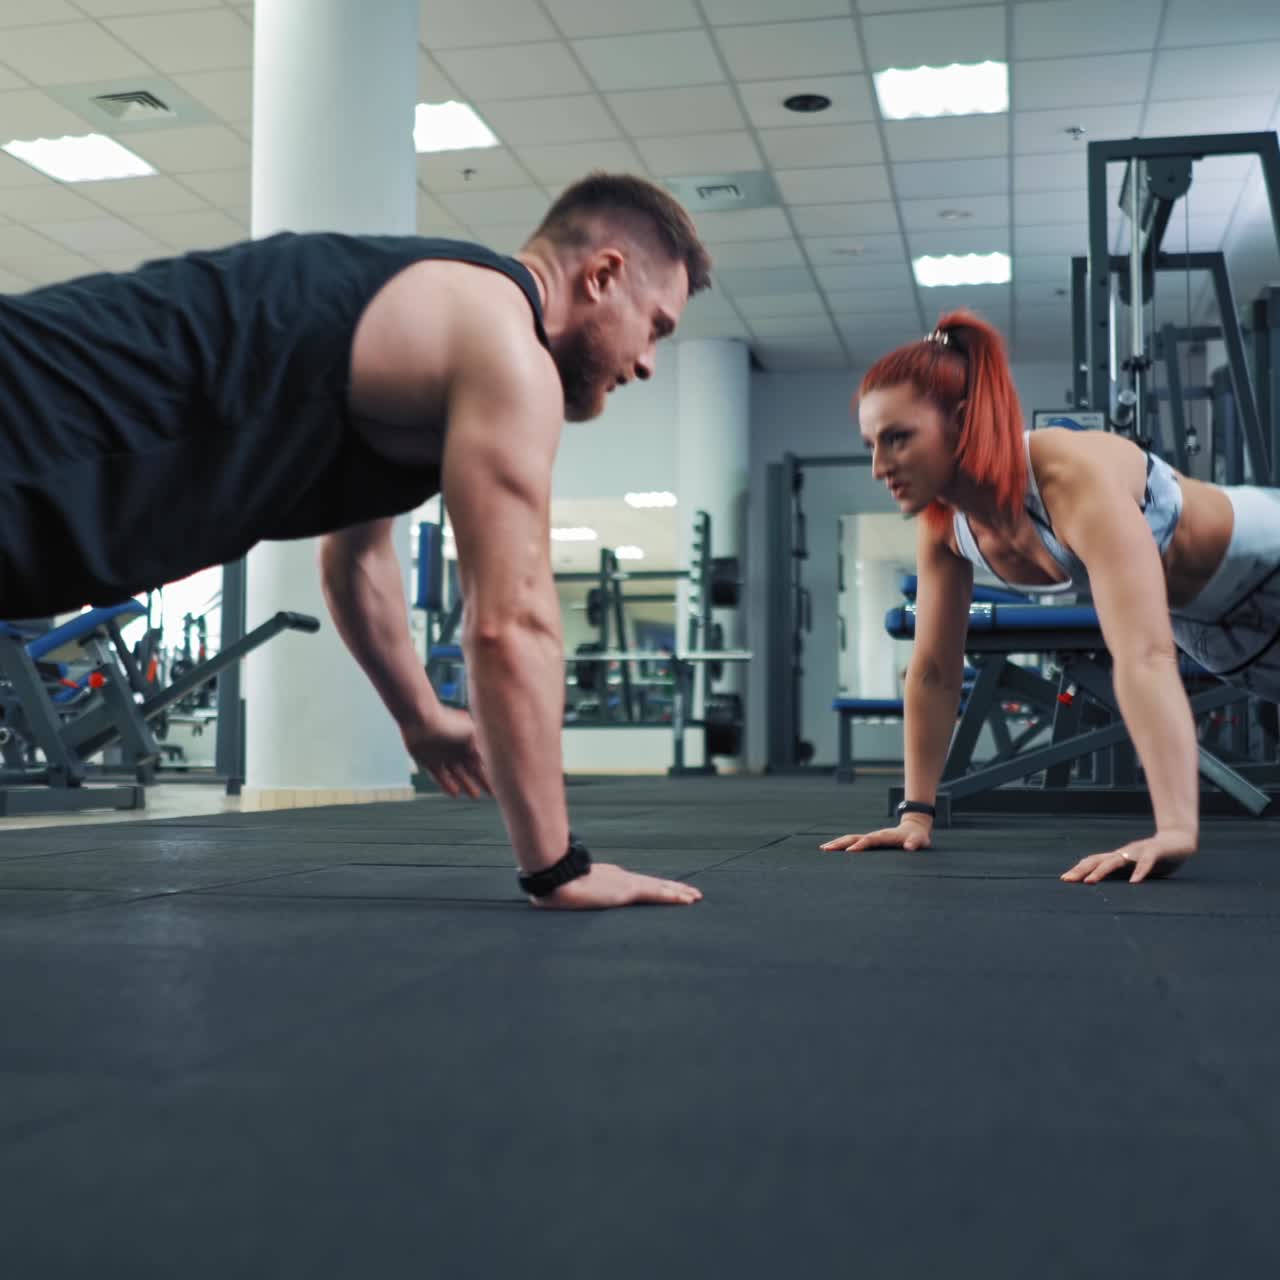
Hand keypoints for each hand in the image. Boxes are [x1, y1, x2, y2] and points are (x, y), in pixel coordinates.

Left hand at [402, 706, 489, 798]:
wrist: (421, 718)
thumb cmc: (448, 722)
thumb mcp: (471, 734)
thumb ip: (482, 748)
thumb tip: (494, 761)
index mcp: (466, 741)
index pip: (481, 760)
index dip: (490, 772)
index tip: (499, 783)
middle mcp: (455, 749)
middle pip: (470, 769)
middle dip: (480, 781)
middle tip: (491, 794)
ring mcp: (442, 756)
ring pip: (456, 775)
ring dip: (466, 785)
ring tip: (475, 795)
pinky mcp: (428, 762)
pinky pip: (439, 777)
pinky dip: (447, 785)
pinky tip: (455, 794)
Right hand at [530, 862, 702, 909]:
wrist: (556, 880)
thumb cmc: (558, 887)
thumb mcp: (571, 891)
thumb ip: (575, 894)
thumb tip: (560, 900)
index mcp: (611, 879)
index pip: (639, 883)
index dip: (656, 886)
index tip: (667, 888)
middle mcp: (622, 878)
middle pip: (654, 883)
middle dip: (674, 888)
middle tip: (692, 893)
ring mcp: (626, 884)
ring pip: (660, 887)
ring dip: (679, 892)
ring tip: (696, 897)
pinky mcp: (628, 891)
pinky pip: (656, 894)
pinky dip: (672, 896)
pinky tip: (685, 899)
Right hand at [819, 816, 932, 853]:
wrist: (914, 828)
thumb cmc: (917, 837)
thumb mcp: (920, 840)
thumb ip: (915, 843)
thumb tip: (910, 847)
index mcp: (885, 836)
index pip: (870, 840)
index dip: (860, 845)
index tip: (850, 851)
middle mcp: (875, 835)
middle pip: (854, 837)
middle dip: (840, 843)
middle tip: (826, 849)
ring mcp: (870, 837)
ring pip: (850, 838)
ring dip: (837, 843)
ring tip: (823, 849)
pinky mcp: (869, 840)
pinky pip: (852, 841)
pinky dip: (841, 845)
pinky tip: (832, 849)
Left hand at [1060, 828, 1196, 883]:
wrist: (1179, 840)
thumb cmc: (1156, 858)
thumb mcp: (1136, 869)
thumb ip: (1123, 876)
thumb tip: (1108, 892)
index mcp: (1119, 857)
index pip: (1093, 862)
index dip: (1079, 870)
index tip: (1064, 879)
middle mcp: (1124, 853)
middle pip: (1098, 860)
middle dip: (1081, 870)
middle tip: (1067, 880)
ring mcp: (1138, 851)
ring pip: (1116, 860)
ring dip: (1101, 871)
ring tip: (1090, 881)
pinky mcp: (1155, 851)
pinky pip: (1146, 862)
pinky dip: (1139, 872)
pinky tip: (1133, 882)